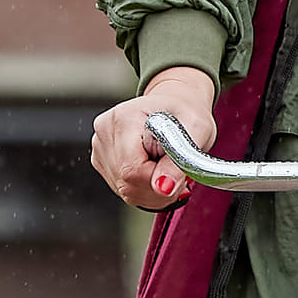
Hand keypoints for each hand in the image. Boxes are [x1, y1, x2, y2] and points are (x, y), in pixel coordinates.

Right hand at [94, 65, 215, 210]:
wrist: (176, 106)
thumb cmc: (187, 114)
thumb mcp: (196, 131)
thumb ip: (181, 160)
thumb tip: (163, 188)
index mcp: (124, 117)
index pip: (133, 169)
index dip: (159, 180)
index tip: (180, 175)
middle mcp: (105, 131)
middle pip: (127, 182)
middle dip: (158, 187)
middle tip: (179, 174)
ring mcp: (100, 147)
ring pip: (125, 190)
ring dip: (154, 191)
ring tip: (168, 169)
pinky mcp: (101, 161)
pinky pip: (124, 190)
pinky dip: (146, 191)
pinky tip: (156, 172)